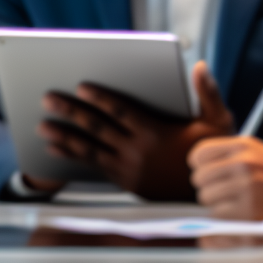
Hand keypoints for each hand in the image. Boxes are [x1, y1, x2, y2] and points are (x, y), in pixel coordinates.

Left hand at [37, 61, 234, 201]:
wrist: (211, 196)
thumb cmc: (213, 155)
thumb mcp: (218, 122)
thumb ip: (208, 93)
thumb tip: (200, 66)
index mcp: (156, 133)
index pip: (122, 111)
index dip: (100, 98)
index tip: (81, 87)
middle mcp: (138, 151)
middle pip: (98, 128)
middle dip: (71, 112)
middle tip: (48, 98)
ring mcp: (128, 168)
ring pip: (90, 149)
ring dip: (65, 137)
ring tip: (43, 126)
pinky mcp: (125, 181)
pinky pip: (93, 167)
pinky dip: (73, 157)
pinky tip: (56, 150)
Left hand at [188, 137, 262, 220]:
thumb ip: (232, 158)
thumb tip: (203, 169)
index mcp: (244, 147)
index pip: (199, 155)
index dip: (201, 167)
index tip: (209, 175)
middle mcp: (242, 165)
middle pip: (199, 180)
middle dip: (211, 189)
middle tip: (229, 195)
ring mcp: (245, 190)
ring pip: (208, 202)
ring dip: (220, 207)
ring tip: (241, 208)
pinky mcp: (250, 215)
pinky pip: (219, 222)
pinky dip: (228, 224)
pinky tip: (246, 219)